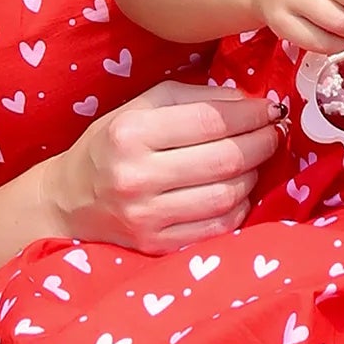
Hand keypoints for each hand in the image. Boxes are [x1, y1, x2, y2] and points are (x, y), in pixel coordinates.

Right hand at [44, 80, 282, 252]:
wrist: (68, 203)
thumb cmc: (109, 147)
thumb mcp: (139, 108)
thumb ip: (193, 98)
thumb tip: (249, 101)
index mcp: (130, 133)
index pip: (210, 121)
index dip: (250, 114)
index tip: (271, 108)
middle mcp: (136, 176)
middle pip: (224, 159)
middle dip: (261, 142)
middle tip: (275, 133)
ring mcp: (146, 216)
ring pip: (227, 195)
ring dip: (253, 175)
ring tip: (255, 161)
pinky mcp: (156, 245)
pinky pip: (218, 227)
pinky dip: (239, 207)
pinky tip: (238, 191)